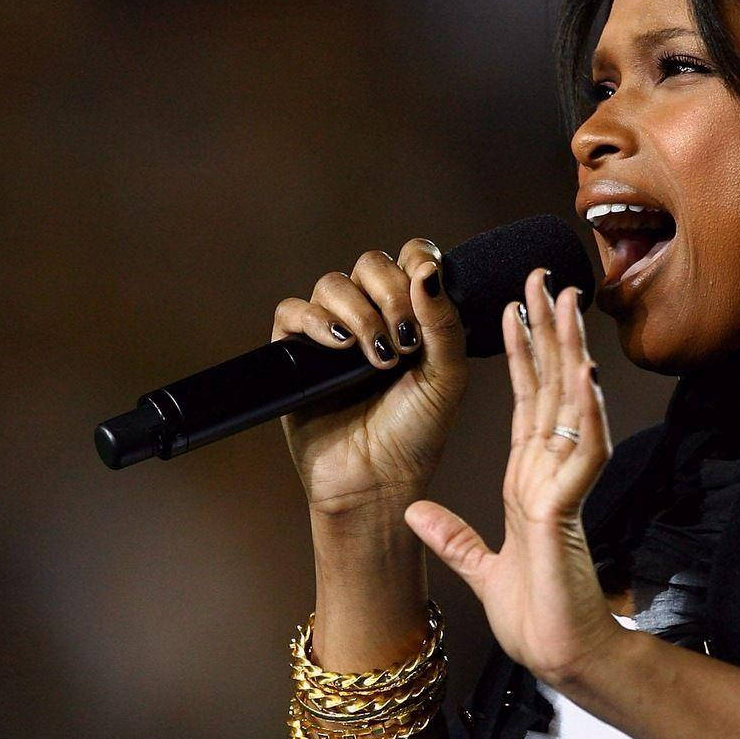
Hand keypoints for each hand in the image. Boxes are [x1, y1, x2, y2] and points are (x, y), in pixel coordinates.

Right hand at [272, 240, 469, 521]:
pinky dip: (315, 321)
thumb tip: (426, 270)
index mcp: (412, 313)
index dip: (419, 260)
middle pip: (371, 263)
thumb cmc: (417, 432)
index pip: (411, 257)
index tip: (428, 286)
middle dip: (390, 294)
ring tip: (377, 358)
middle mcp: (371, 314)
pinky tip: (340, 348)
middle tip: (404, 340)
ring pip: (332, 283)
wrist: (376, 481)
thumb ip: (444, 322)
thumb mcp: (447, 377)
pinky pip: (292, 311)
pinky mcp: (295, 352)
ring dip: (359, 314)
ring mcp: (332, 332)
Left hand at [405, 267, 629, 688]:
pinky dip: (582, 416)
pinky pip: (579, 455)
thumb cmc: (537, 618)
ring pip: (569, 407)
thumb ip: (451, 538)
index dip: (521, 355)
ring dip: (568, 355)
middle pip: (550, 389)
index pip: (525, 403)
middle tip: (544, 280)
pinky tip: (582, 379)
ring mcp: (562, 488)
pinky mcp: (567, 511)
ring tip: (565, 306)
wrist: (561, 657)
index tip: (512, 309)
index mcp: (527, 482)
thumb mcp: (481, 569)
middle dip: (547, 333)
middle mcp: (547, 474)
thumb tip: (415, 512)